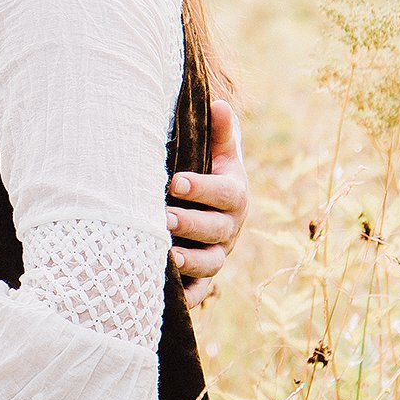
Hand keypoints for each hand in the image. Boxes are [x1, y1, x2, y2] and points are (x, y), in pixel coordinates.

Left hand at [167, 99, 248, 308]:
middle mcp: (230, 227)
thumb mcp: (217, 153)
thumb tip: (220, 104)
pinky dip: (188, 294)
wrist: (212, 205)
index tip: (174, 182)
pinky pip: (201, 289)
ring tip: (166, 255)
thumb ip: (219, 133)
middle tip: (164, 218)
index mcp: (235, 195)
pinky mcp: (205, 276)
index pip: (224, 193)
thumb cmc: (208, 171)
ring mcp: (219, 253)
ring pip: (211, 263)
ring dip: (190, 261)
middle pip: (216, 230)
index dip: (202, 188)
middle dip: (191, 224)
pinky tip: (170, 293)